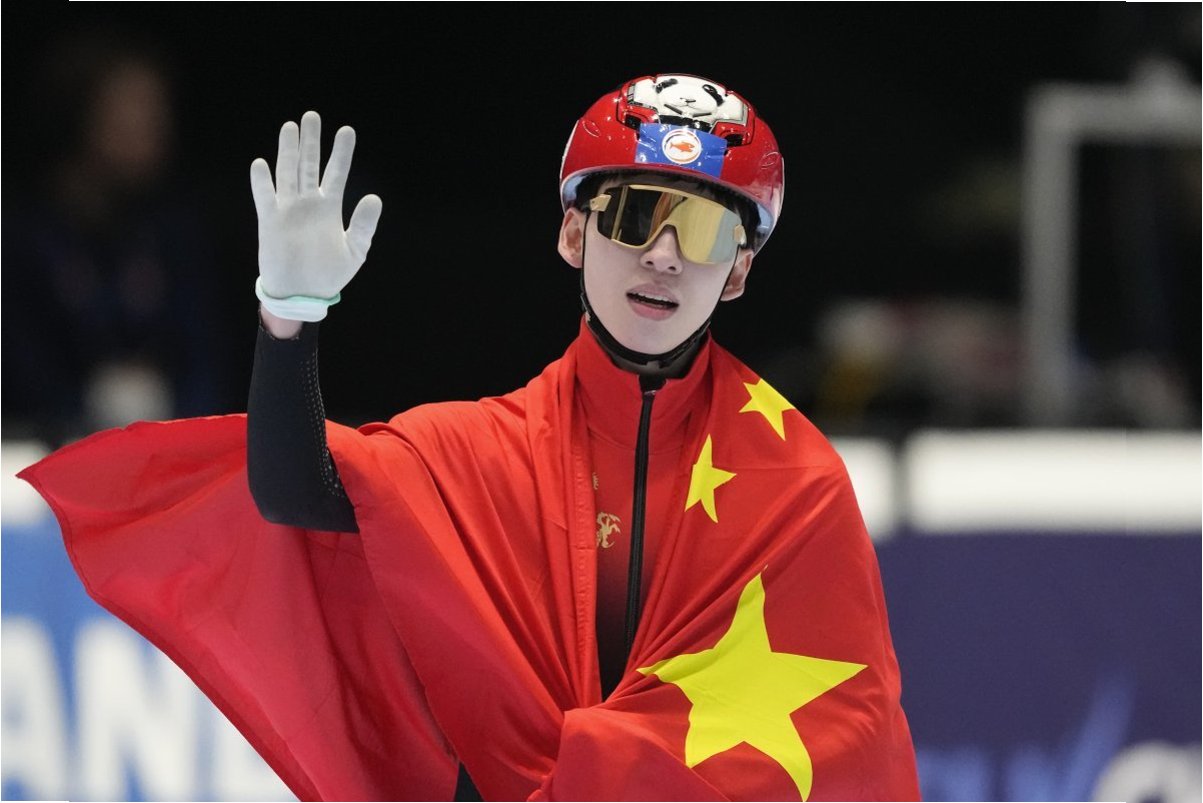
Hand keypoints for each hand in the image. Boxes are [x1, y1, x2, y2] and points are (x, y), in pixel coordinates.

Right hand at [250, 110, 381, 319]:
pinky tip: (261, 163)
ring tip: (290, 127)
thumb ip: (364, 225)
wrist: (302, 294)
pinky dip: (262, 181)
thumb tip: (374, 198)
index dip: (342, 152)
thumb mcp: (355, 251)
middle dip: (312, 141)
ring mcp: (288, 210)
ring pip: (288, 173)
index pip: (337, 173)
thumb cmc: (329, 275)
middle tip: (312, 116)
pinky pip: (264, 196)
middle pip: (310, 165)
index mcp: (330, 209)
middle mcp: (308, 204)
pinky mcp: (270, 221)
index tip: (347, 130)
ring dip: (288, 151)